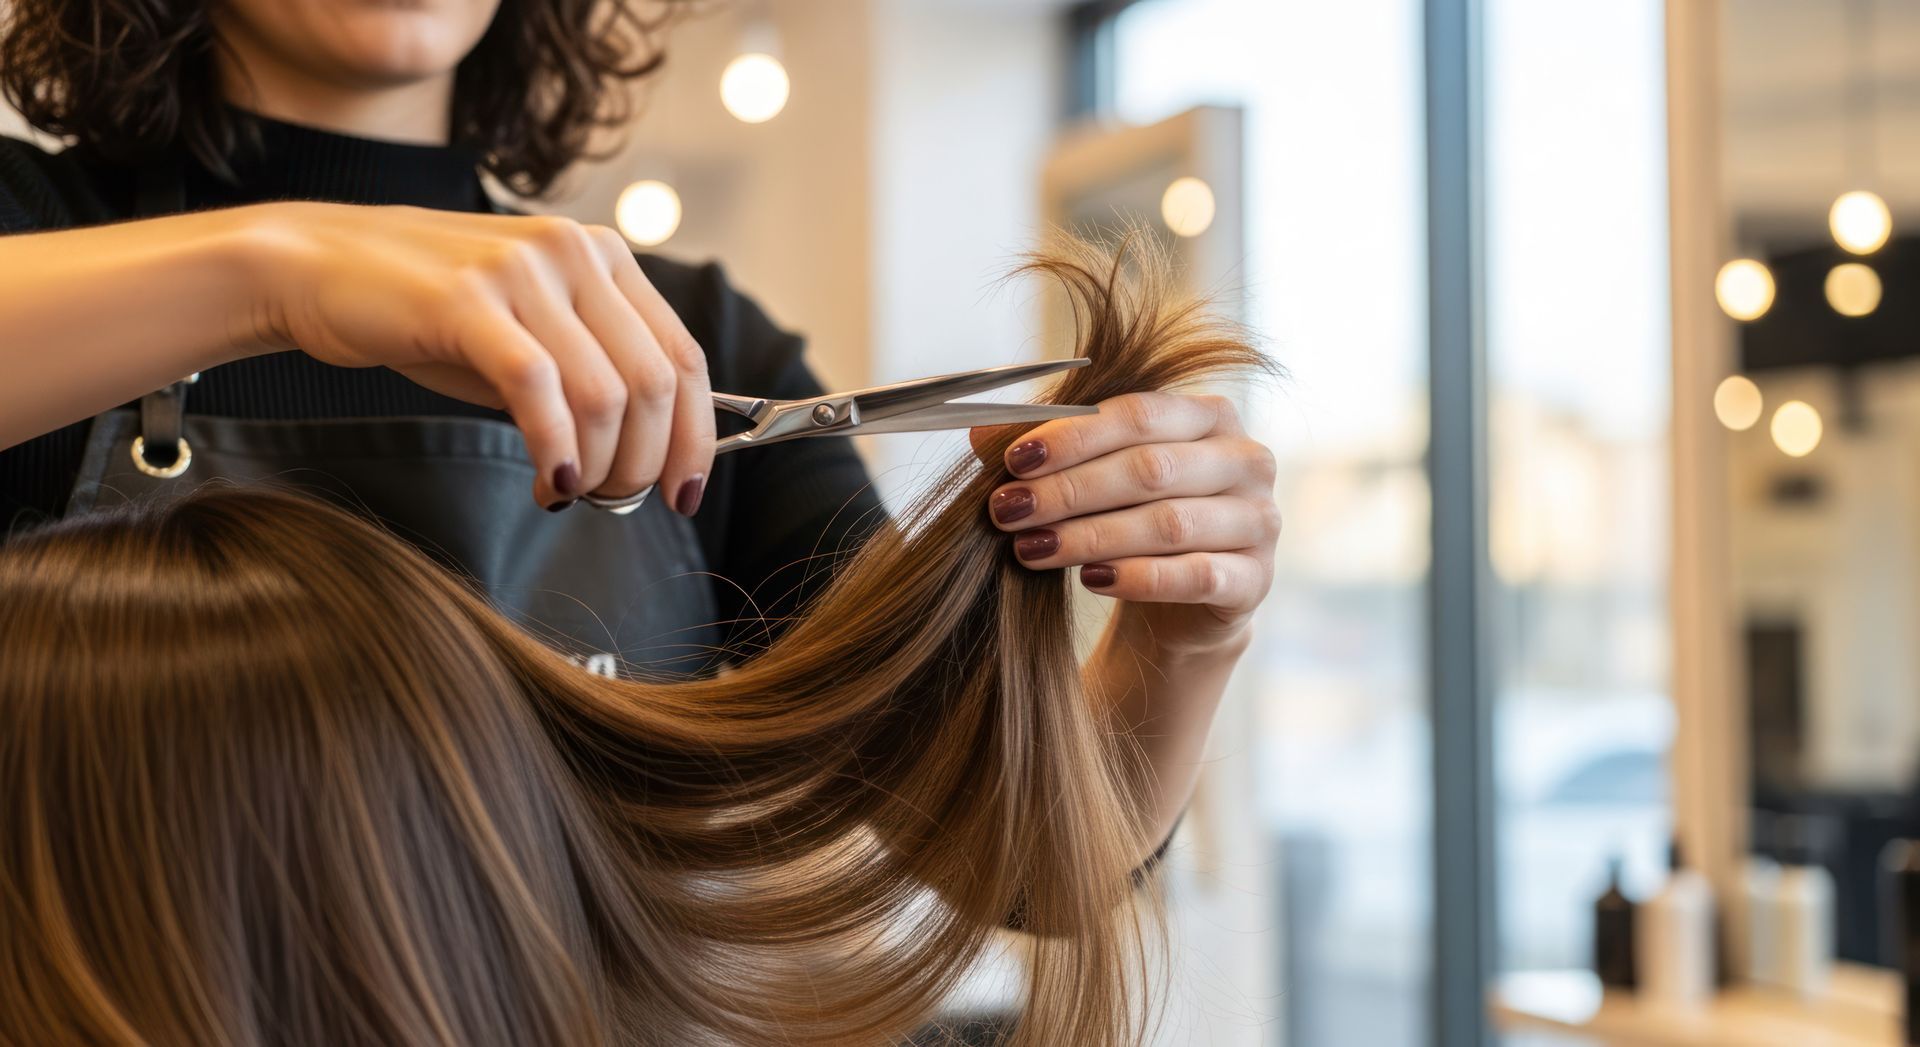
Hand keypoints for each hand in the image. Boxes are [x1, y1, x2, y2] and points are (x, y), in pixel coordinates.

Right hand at [246, 202, 713, 511]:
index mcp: (604, 256)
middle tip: (613, 502)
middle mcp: (574, 252)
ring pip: (605, 395)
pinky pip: (541, 390)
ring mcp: (523, 271)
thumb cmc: (428, 315)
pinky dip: (557, 449)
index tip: (685, 495)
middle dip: (645, 463)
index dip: (697, 438)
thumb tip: (653, 455)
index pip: (683, 358)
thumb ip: (592, 376)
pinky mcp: (469, 300)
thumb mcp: (531, 336)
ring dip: (600, 466)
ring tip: (570, 493)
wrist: (314, 266)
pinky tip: (550, 482)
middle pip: (654, 384)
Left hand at [974, 392, 1279, 654]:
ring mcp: (1259, 520)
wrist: (1183, 601)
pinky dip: (1138, 578)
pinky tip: (1091, 580)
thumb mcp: (1091, 478)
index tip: (1013, 460)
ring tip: (1030, 549)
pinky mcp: (1256, 580)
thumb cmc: (1134, 518)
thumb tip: (979, 434)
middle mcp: (1246, 459)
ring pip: (1169, 524)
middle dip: (1069, 490)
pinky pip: (1196, 575)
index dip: (1073, 436)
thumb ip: (1046, 452)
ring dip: (1091, 536)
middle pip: (1150, 469)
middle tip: (1008, 511)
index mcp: (1209, 415)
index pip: (1138, 414)